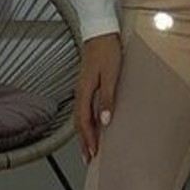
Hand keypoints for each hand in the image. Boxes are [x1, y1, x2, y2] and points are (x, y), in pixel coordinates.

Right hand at [75, 32, 121, 161]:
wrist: (100, 31)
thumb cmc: (107, 50)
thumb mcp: (111, 75)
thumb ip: (108, 98)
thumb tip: (105, 120)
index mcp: (84, 91)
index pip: (84, 122)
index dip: (88, 139)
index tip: (93, 153)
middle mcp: (80, 92)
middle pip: (79, 122)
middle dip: (83, 141)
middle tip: (89, 158)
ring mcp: (83, 88)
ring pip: (80, 116)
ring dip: (84, 133)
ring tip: (90, 146)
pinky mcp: (88, 84)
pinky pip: (84, 108)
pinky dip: (87, 120)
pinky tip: (93, 123)